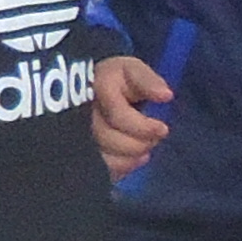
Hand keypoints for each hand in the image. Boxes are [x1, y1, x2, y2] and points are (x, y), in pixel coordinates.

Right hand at [90, 55, 172, 177]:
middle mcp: (79, 112)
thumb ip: (147, 80)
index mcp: (94, 87)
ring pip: (102, 158)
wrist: (96, 94)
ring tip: (144, 148)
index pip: (117, 113)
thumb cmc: (118, 82)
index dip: (142, 126)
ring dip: (131, 156)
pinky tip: (133, 158)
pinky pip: (100, 169)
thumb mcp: (132, 71)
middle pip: (107, 138)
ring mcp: (76, 135)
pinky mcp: (81, 154)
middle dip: (138, 143)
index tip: (163, 129)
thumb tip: (166, 95)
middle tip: (154, 138)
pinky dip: (122, 166)